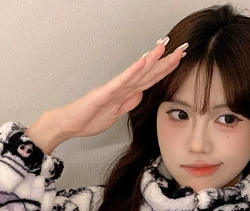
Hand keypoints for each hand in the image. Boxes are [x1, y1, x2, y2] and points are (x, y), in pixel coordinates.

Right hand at [26, 39, 186, 153]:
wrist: (69, 124)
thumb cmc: (88, 119)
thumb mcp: (115, 114)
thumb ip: (127, 103)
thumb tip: (140, 95)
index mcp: (125, 93)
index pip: (149, 79)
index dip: (164, 70)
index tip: (178, 61)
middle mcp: (121, 87)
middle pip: (147, 73)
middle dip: (164, 62)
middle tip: (181, 49)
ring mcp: (112, 88)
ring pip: (136, 72)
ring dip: (151, 60)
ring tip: (164, 47)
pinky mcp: (103, 93)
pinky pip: (121, 81)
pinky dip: (133, 71)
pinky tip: (143, 62)